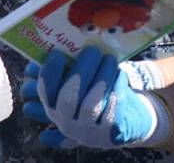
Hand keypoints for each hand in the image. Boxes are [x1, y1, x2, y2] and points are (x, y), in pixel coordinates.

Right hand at [21, 46, 169, 149]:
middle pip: (68, 97)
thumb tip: (66, 40)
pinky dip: (116, 87)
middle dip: (80, 71)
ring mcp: (88, 131)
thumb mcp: (83, 83)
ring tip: (109, 59)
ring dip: (101, 76)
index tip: (57, 53)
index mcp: (56, 107)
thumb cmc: (100, 93)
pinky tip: (119, 74)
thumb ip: (72, 68)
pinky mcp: (109, 133)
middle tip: (92, 50)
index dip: (50, 72)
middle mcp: (67, 122)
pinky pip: (112, 108)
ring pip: (91, 103)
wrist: (127, 120)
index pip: (46, 92)